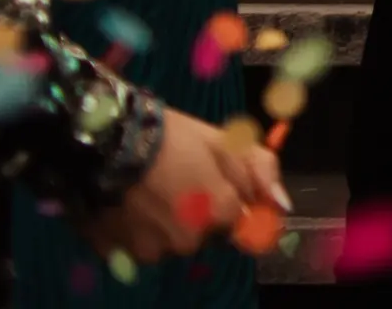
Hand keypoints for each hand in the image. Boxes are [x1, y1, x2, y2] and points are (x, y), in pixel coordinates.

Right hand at [82, 113, 283, 263]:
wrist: (109, 143)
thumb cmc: (174, 138)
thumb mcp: (228, 141)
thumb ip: (262, 172)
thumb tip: (282, 205)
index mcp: (220, 214)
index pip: (240, 223)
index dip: (230, 201)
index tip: (213, 183)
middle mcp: (190, 240)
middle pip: (206, 234)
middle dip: (200, 213)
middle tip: (181, 182)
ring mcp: (154, 250)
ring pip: (172, 242)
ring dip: (169, 224)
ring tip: (154, 192)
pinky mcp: (121, 253)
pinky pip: (141, 246)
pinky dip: (140, 231)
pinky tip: (134, 205)